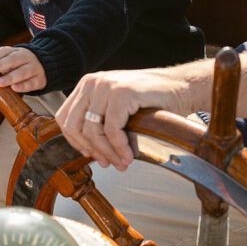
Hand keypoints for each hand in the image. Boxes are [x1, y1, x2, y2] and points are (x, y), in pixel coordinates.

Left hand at [0, 46, 46, 92]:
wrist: (45, 66)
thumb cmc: (22, 65)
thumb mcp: (12, 60)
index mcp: (17, 51)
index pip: (5, 51)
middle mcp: (27, 57)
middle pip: (14, 59)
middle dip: (0, 65)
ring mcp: (34, 68)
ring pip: (23, 71)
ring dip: (10, 77)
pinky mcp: (39, 80)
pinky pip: (31, 83)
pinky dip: (23, 86)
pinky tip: (14, 88)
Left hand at [56, 68, 193, 171]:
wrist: (181, 87)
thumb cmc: (153, 100)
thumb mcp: (118, 107)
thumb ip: (101, 120)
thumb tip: (89, 151)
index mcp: (88, 84)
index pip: (65, 118)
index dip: (75, 141)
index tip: (90, 155)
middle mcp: (93, 82)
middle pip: (74, 126)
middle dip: (91, 150)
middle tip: (107, 163)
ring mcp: (107, 85)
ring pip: (92, 130)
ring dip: (107, 152)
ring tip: (121, 163)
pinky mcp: (122, 93)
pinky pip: (112, 129)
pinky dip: (119, 147)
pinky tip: (129, 155)